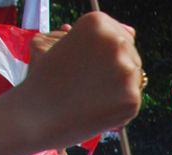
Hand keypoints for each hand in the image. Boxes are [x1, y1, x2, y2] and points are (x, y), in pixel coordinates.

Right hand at [3, 11, 141, 152]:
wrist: (37, 114)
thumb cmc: (47, 78)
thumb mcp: (64, 42)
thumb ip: (100, 36)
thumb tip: (132, 33)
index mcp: (98, 23)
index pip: (122, 34)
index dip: (106, 55)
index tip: (88, 66)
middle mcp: (115, 42)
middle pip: (131, 55)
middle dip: (114, 70)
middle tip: (87, 83)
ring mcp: (126, 70)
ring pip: (135, 78)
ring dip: (118, 87)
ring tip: (89, 95)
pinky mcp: (132, 97)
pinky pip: (133, 100)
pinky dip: (119, 107)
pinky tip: (96, 108)